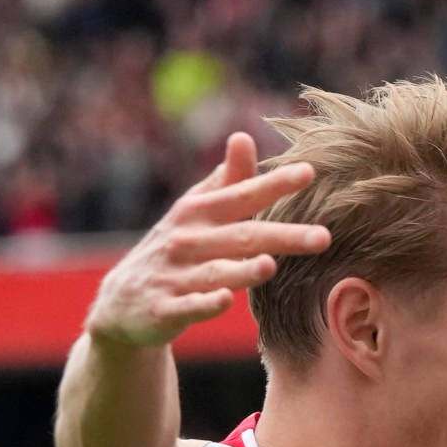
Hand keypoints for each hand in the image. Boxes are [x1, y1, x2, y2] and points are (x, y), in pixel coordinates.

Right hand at [85, 132, 330, 347]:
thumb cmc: (176, 249)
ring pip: (215, 272)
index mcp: (200, 213)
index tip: (309, 172)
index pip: (243, 195)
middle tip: (324, 237)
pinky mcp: (164, 309)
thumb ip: (226, 180)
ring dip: (242, 269)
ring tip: (270, 265)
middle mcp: (188, 240)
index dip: (274, 184)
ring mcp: (175, 276)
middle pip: (242, 237)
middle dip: (282, 236)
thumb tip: (245, 137)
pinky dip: (205, 303)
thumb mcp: (195, 210)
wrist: (122, 301)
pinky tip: (225, 300)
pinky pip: (189, 306)